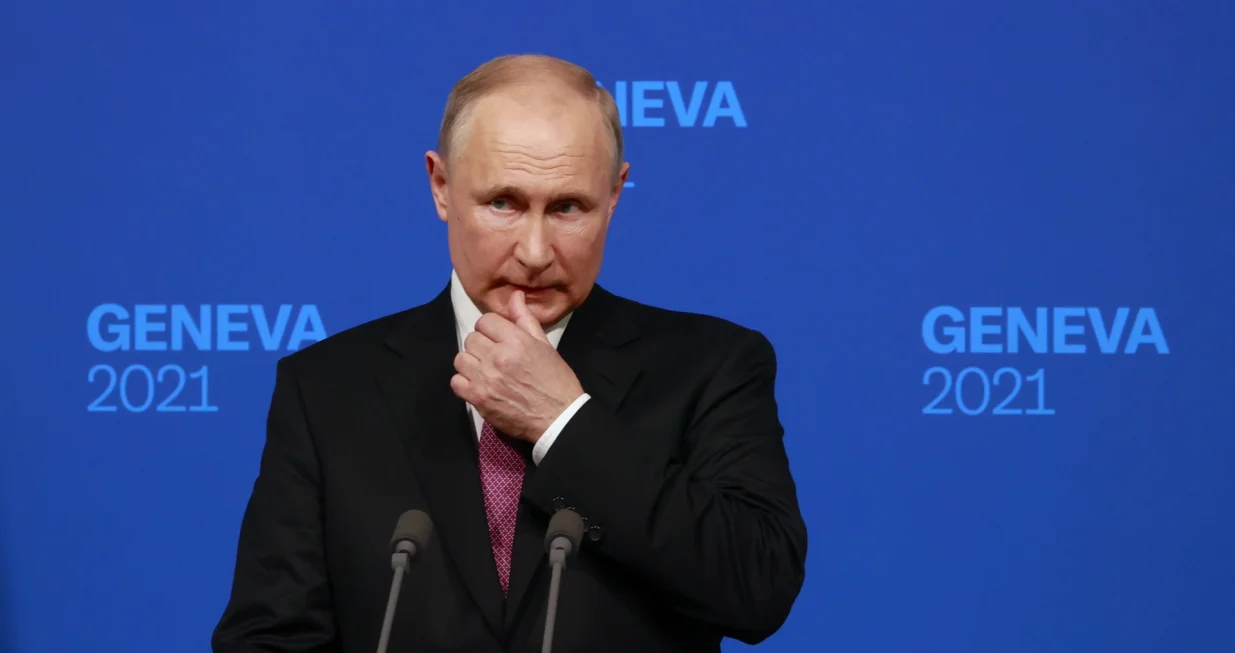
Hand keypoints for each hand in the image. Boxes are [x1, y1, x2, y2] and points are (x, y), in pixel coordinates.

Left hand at [451, 290, 583, 442]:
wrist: (558, 417)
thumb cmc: (555, 380)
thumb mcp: (544, 345)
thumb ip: (525, 319)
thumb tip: (514, 295)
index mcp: (516, 341)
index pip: (486, 321)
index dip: (491, 328)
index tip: (498, 338)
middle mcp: (498, 357)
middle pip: (471, 338)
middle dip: (481, 344)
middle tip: (494, 355)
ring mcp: (486, 379)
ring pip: (461, 358)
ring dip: (471, 362)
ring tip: (485, 370)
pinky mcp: (478, 398)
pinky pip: (456, 382)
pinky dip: (464, 382)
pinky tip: (479, 384)